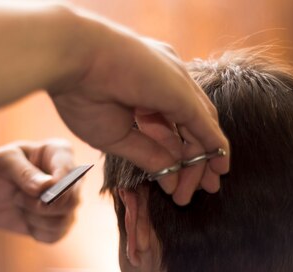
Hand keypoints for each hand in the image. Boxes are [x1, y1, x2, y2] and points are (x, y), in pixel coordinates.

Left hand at [0, 140, 78, 242]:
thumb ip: (24, 171)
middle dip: (39, 205)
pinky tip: (27, 220)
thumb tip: (47, 186)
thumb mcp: (2, 162)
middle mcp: (71, 176)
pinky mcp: (64, 221)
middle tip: (17, 198)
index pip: (70, 172)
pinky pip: (56, 234)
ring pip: (64, 219)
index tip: (35, 190)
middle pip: (71, 200)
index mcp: (60, 152)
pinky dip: (36, 231)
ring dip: (34, 218)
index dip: (56, 186)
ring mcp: (69, 200)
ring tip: (20, 205)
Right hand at [49, 10, 229, 204]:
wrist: (73, 60)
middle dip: (197, 159)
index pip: (171, 124)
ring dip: (204, 159)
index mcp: (147, 84)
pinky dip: (214, 145)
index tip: (177, 182)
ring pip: (199, 127)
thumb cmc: (81, 94)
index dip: (177, 154)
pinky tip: (219, 166)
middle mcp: (167, 79)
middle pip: (190, 127)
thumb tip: (170, 181)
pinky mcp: (182, 91)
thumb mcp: (117, 137)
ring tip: (207, 188)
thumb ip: (147, 156)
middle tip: (202, 189)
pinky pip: (204, 123)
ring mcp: (177, 81)